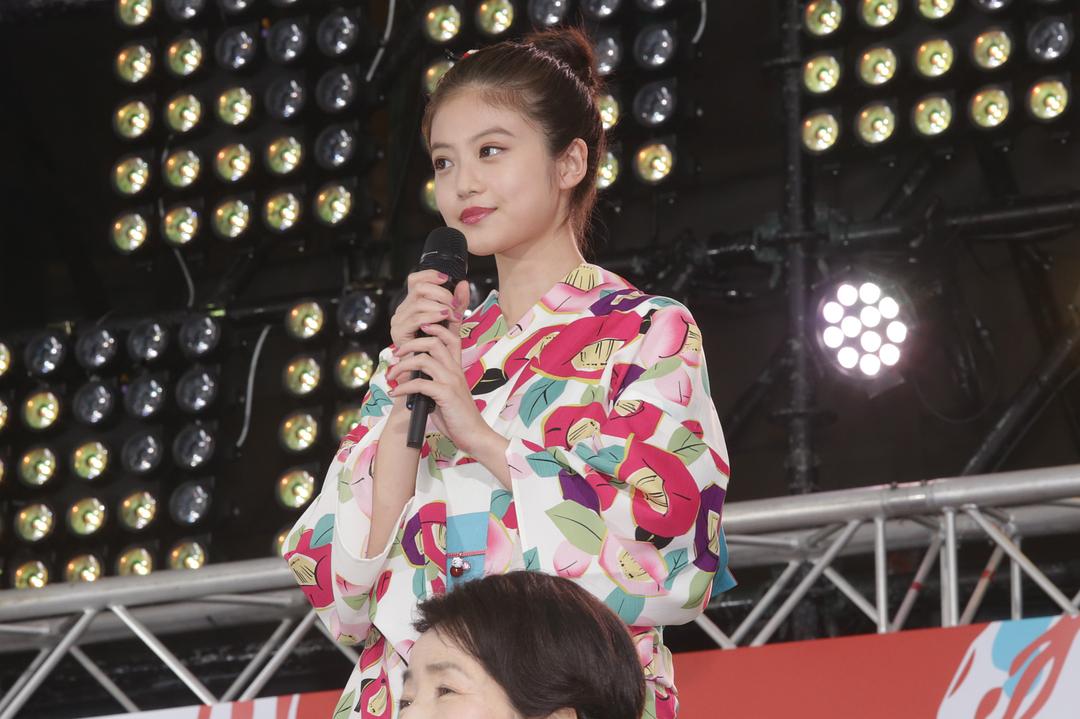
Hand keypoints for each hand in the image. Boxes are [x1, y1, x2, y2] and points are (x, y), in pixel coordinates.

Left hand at [386, 282, 490, 454]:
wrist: (474, 435)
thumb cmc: (457, 416)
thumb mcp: (446, 393)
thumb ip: (432, 380)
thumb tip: (411, 374)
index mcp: (457, 366)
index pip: (450, 336)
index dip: (434, 326)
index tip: (418, 328)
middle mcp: (455, 369)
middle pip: (433, 341)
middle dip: (410, 344)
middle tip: (396, 354)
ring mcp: (451, 380)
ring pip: (424, 359)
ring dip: (402, 365)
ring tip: (391, 375)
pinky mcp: (446, 394)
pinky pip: (420, 383)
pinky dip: (403, 387)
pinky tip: (395, 393)